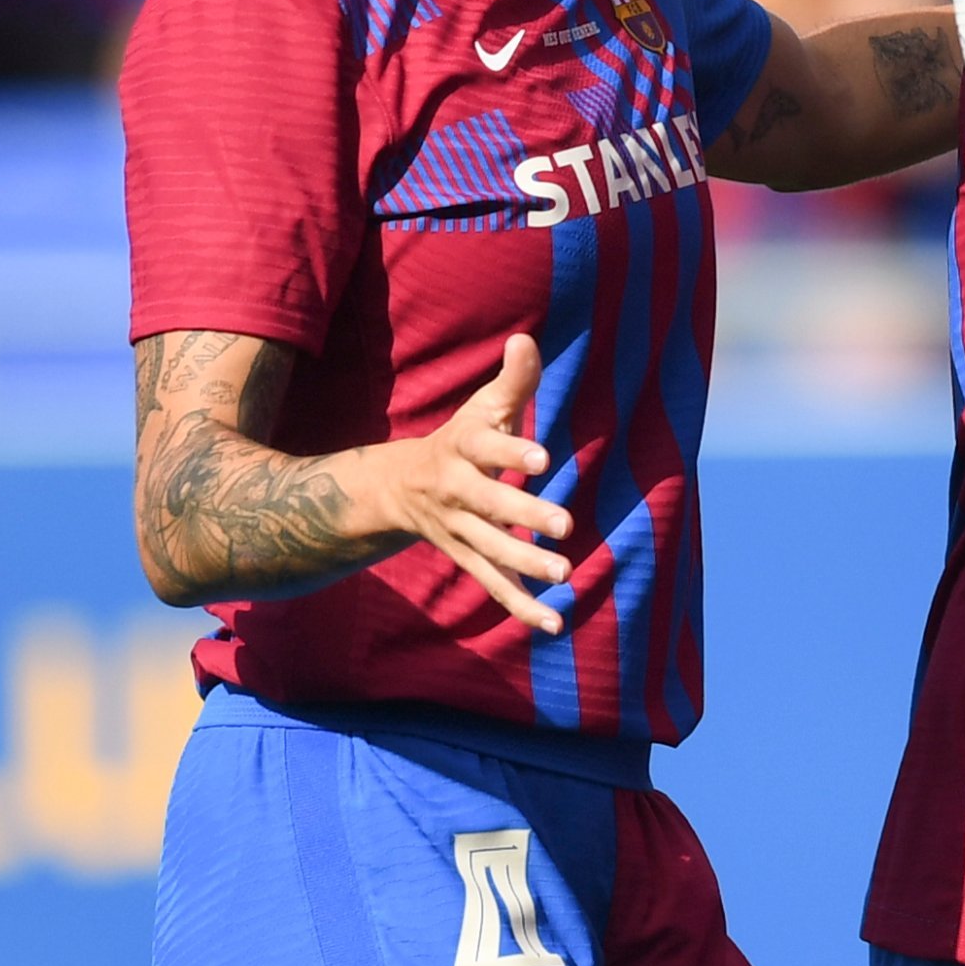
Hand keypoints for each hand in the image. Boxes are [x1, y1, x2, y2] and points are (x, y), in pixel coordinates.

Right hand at [346, 333, 573, 634]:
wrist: (399, 487)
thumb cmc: (461, 440)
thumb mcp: (482, 409)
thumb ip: (511, 381)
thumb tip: (526, 339)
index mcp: (462, 451)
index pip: (487, 450)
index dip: (513, 453)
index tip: (542, 457)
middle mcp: (457, 494)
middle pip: (490, 506)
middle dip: (525, 515)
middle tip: (565, 525)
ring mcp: (460, 532)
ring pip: (491, 552)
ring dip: (527, 565)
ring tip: (566, 575)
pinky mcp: (469, 559)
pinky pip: (494, 587)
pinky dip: (523, 608)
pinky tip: (556, 626)